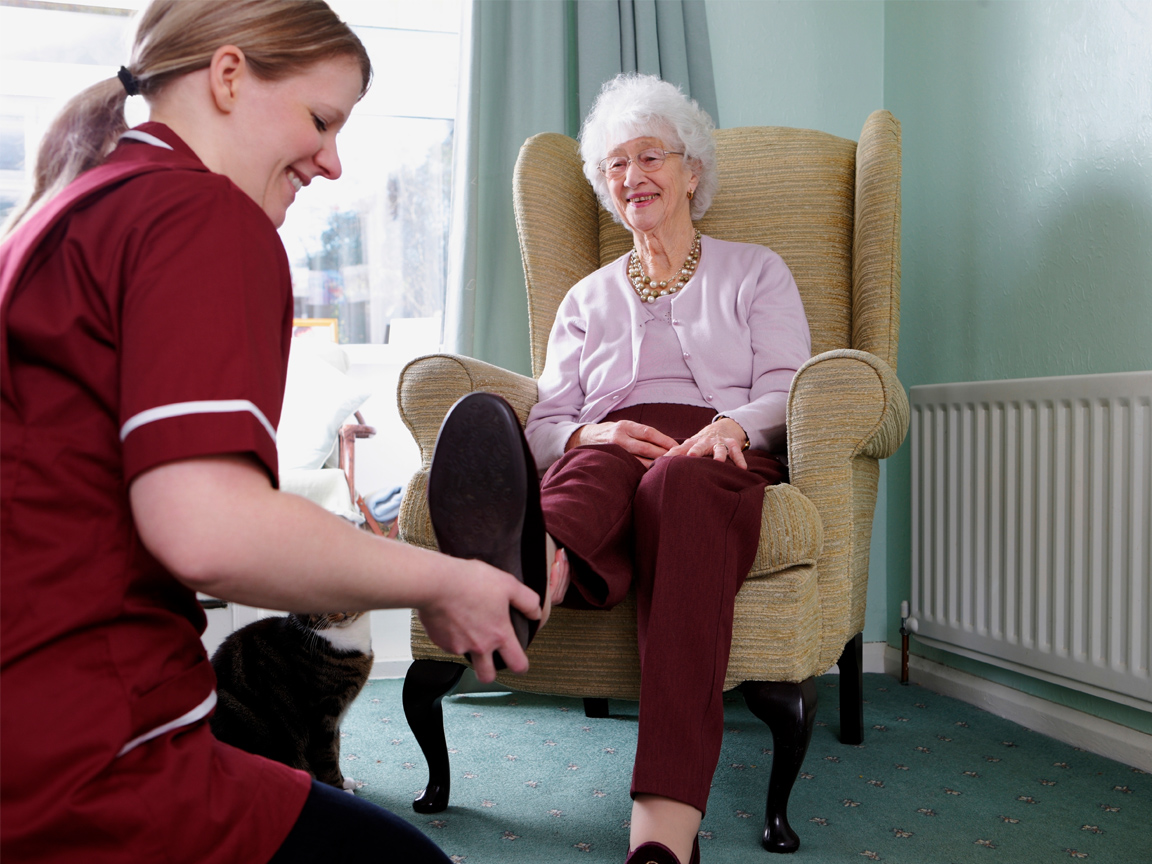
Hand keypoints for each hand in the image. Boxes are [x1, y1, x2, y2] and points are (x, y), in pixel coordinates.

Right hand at [416, 558, 542, 682]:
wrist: (437, 583)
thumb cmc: (472, 581)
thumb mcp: (508, 584)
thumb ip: (527, 601)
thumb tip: (536, 613)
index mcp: (499, 634)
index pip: (517, 664)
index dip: (521, 666)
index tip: (520, 664)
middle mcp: (480, 646)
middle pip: (487, 676)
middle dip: (490, 672)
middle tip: (490, 660)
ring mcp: (458, 646)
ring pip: (466, 655)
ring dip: (468, 646)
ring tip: (467, 624)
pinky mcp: (440, 641)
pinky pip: (448, 643)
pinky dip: (451, 635)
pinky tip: (452, 616)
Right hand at [566, 420, 678, 466]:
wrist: (585, 438)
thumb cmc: (612, 433)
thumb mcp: (625, 426)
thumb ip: (641, 434)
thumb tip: (669, 443)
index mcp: (626, 426)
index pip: (649, 433)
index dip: (665, 440)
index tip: (678, 446)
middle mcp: (619, 437)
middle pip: (646, 448)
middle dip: (663, 454)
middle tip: (678, 460)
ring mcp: (614, 450)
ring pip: (638, 461)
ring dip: (654, 466)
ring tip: (668, 469)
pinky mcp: (611, 461)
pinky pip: (630, 468)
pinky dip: (642, 472)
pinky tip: (652, 476)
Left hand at [661, 417, 748, 468]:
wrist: (722, 427)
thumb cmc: (700, 443)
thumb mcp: (689, 447)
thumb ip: (676, 456)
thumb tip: (654, 468)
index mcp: (691, 444)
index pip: (679, 450)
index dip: (671, 456)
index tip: (661, 463)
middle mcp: (704, 442)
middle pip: (698, 447)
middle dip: (695, 452)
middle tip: (691, 457)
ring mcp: (719, 442)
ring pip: (719, 448)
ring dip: (719, 454)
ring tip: (719, 462)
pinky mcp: (732, 443)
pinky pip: (737, 452)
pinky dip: (740, 459)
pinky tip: (742, 469)